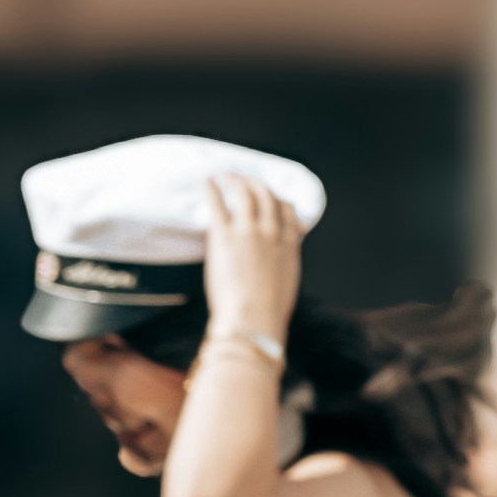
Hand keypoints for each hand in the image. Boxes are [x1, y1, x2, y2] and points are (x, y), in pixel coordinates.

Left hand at [198, 169, 308, 348]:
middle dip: (255, 183)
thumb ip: (282, 265)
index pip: (287, 210)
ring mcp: (249, 231)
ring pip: (245, 192)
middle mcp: (272, 232)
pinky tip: (207, 181)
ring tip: (225, 176)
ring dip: (235, 180)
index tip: (268, 198)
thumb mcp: (286, 284)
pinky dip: (212, 189)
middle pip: (266, 195)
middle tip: (243, 180)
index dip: (277, 199)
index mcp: (289, 244)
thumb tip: (273, 266)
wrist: (253, 320)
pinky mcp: (224, 234)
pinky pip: (218, 203)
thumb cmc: (267, 312)